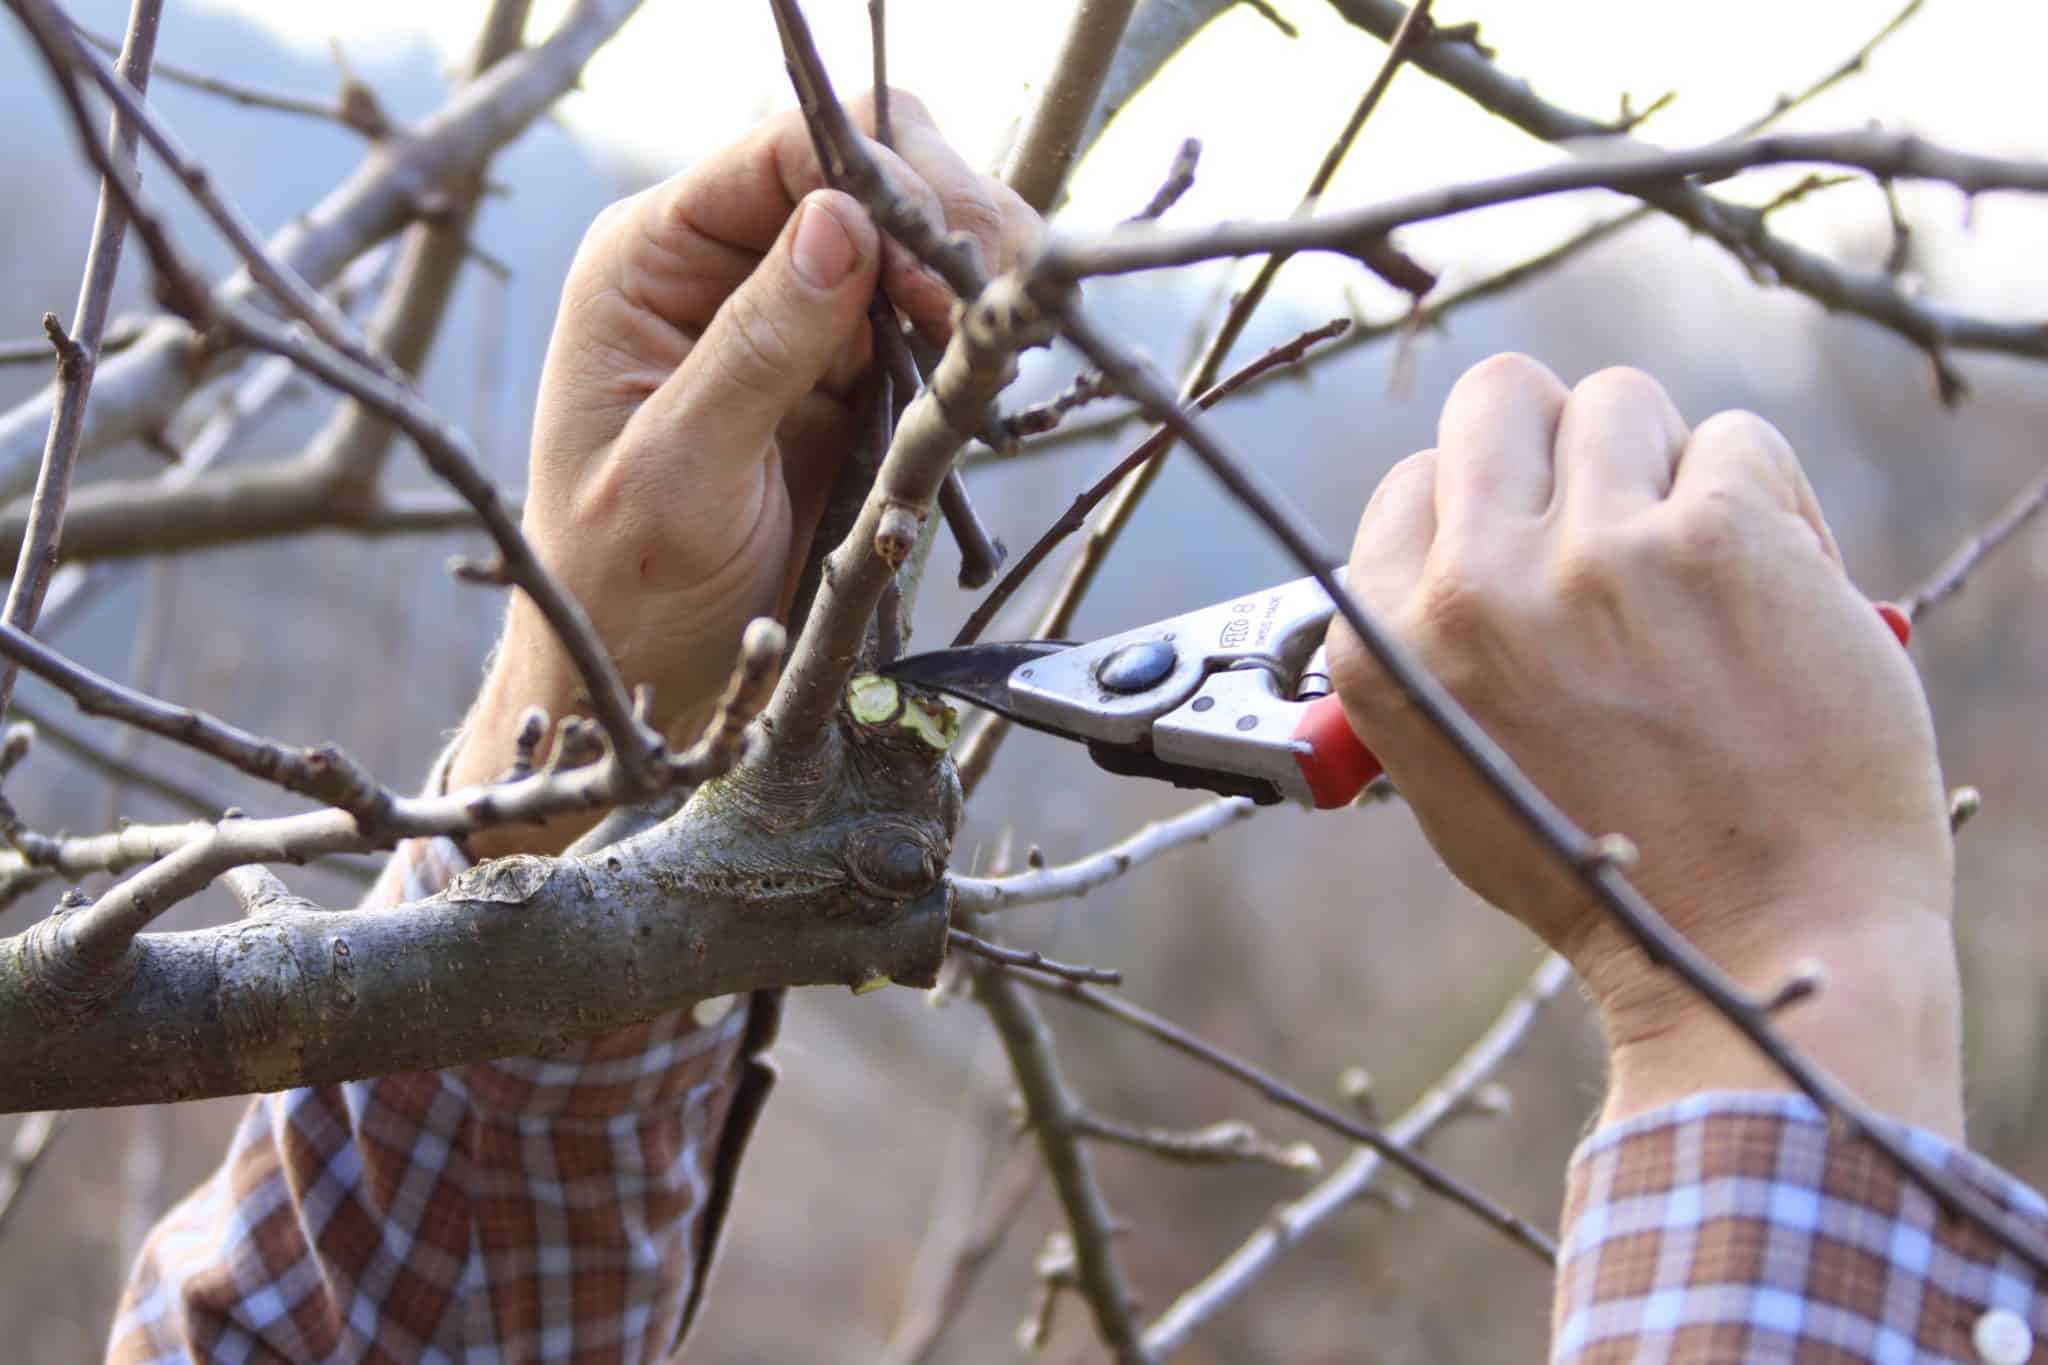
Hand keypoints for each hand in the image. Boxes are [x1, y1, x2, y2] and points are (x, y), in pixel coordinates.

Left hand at [448, 91, 1039, 856]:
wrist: (640, 687)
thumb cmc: (623, 589)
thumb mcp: (680, 472)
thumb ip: (755, 345)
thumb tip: (842, 219)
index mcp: (651, 261)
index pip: (787, 154)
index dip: (885, 181)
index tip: (945, 270)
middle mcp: (720, 266)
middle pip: (866, 172)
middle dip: (950, 216)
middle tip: (1005, 298)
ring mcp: (788, 316)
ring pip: (911, 239)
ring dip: (974, 274)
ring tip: (1008, 338)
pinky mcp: (840, 375)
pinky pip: (925, 320)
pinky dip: (971, 333)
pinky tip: (991, 369)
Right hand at [1327, 355, 1962, 1137]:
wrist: (1760, 945)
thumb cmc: (1611, 870)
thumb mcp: (1450, 772)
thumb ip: (1433, 645)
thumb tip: (1459, 534)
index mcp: (1385, 646)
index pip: (1415, 478)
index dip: (1485, 501)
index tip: (1536, 538)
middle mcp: (1471, 589)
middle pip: (1498, 395)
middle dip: (1559, 439)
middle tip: (1614, 506)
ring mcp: (1594, 555)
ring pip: (1622, 402)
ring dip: (1666, 467)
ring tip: (1700, 569)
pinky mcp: (1717, 537)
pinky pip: (1737, 443)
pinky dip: (1768, 506)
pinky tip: (1775, 590)